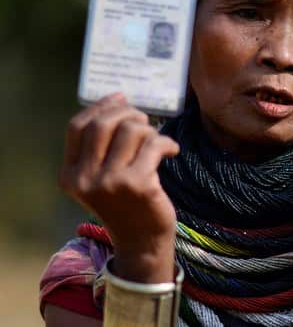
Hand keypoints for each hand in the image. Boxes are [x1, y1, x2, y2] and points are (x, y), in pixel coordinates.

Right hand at [58, 93, 179, 281]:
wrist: (142, 243)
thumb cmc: (126, 205)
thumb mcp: (101, 178)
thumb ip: (101, 147)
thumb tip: (118, 100)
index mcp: (70, 175)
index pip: (77, 127)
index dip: (100, 107)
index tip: (121, 98)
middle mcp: (85, 179)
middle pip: (103, 124)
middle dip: (128, 113)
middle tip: (145, 121)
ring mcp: (111, 182)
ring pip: (131, 131)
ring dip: (150, 130)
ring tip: (157, 142)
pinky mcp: (138, 184)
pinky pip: (154, 145)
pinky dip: (167, 143)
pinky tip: (172, 151)